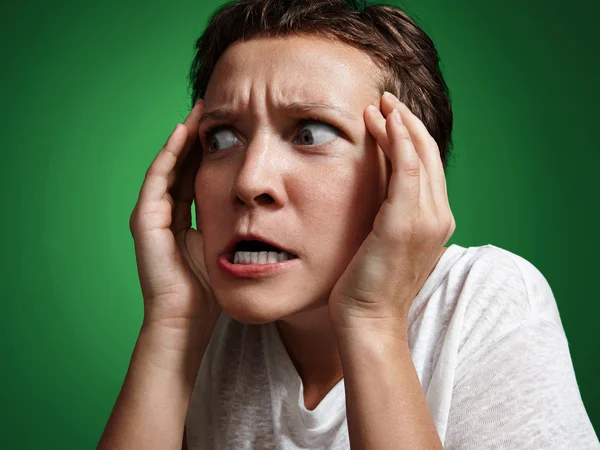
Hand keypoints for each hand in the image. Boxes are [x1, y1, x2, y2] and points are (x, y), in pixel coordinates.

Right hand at [129, 99, 220, 332]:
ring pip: (170, 164)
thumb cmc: (210, 288)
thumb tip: (265, 205)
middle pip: (183, 164)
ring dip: (184, 137)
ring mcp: (151, 214)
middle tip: (217, 108)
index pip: (198, 173)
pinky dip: (171, 153)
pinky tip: (185, 132)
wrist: (186, 319)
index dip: (213, 150)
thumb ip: (236, 223)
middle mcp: (165, 211)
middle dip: (199, 137)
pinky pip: (159, 177)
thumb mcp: (227, 246)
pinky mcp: (145, 219)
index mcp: (184, 217)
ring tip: (202, 111)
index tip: (232, 127)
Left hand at [328, 92, 454, 335]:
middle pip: (427, 155)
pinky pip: (407, 170)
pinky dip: (399, 141)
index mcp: (434, 222)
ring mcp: (425, 220)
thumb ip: (387, 217)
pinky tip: (383, 122)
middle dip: (408, 123)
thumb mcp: (382, 245)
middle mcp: (438, 217)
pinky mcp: (404, 223)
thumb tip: (374, 193)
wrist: (368, 322)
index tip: (389, 116)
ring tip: (381, 103)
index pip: (426, 167)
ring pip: (419, 156)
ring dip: (401, 125)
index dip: (410, 137)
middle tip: (386, 100)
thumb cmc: (367, 287)